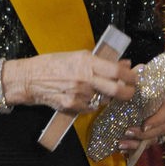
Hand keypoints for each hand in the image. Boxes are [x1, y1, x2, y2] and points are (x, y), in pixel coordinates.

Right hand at [1, 50, 138, 113]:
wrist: (29, 79)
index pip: (117, 70)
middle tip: (130, 92)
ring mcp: (79, 94)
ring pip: (103, 100)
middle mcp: (85, 78)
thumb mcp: (77, 57)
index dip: (130, 76)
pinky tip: (82, 97)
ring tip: (97, 91)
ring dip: (105, 97)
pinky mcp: (73, 106)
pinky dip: (91, 104)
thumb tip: (125, 63)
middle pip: (116, 89)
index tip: (135, 77)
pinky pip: (90, 107)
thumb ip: (101, 62)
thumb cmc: (53, 64)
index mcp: (86, 62)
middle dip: (128, 93)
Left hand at [117, 77, 164, 153]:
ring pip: (156, 137)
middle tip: (128, 132)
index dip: (157, 119)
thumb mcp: (137, 77)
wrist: (141, 88)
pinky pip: (150, 142)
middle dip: (145, 134)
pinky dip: (136, 145)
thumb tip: (118, 85)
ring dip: (138, 142)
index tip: (144, 126)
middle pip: (163, 127)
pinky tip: (124, 146)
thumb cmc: (141, 81)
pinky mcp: (159, 131)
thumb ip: (130, 80)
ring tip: (122, 143)